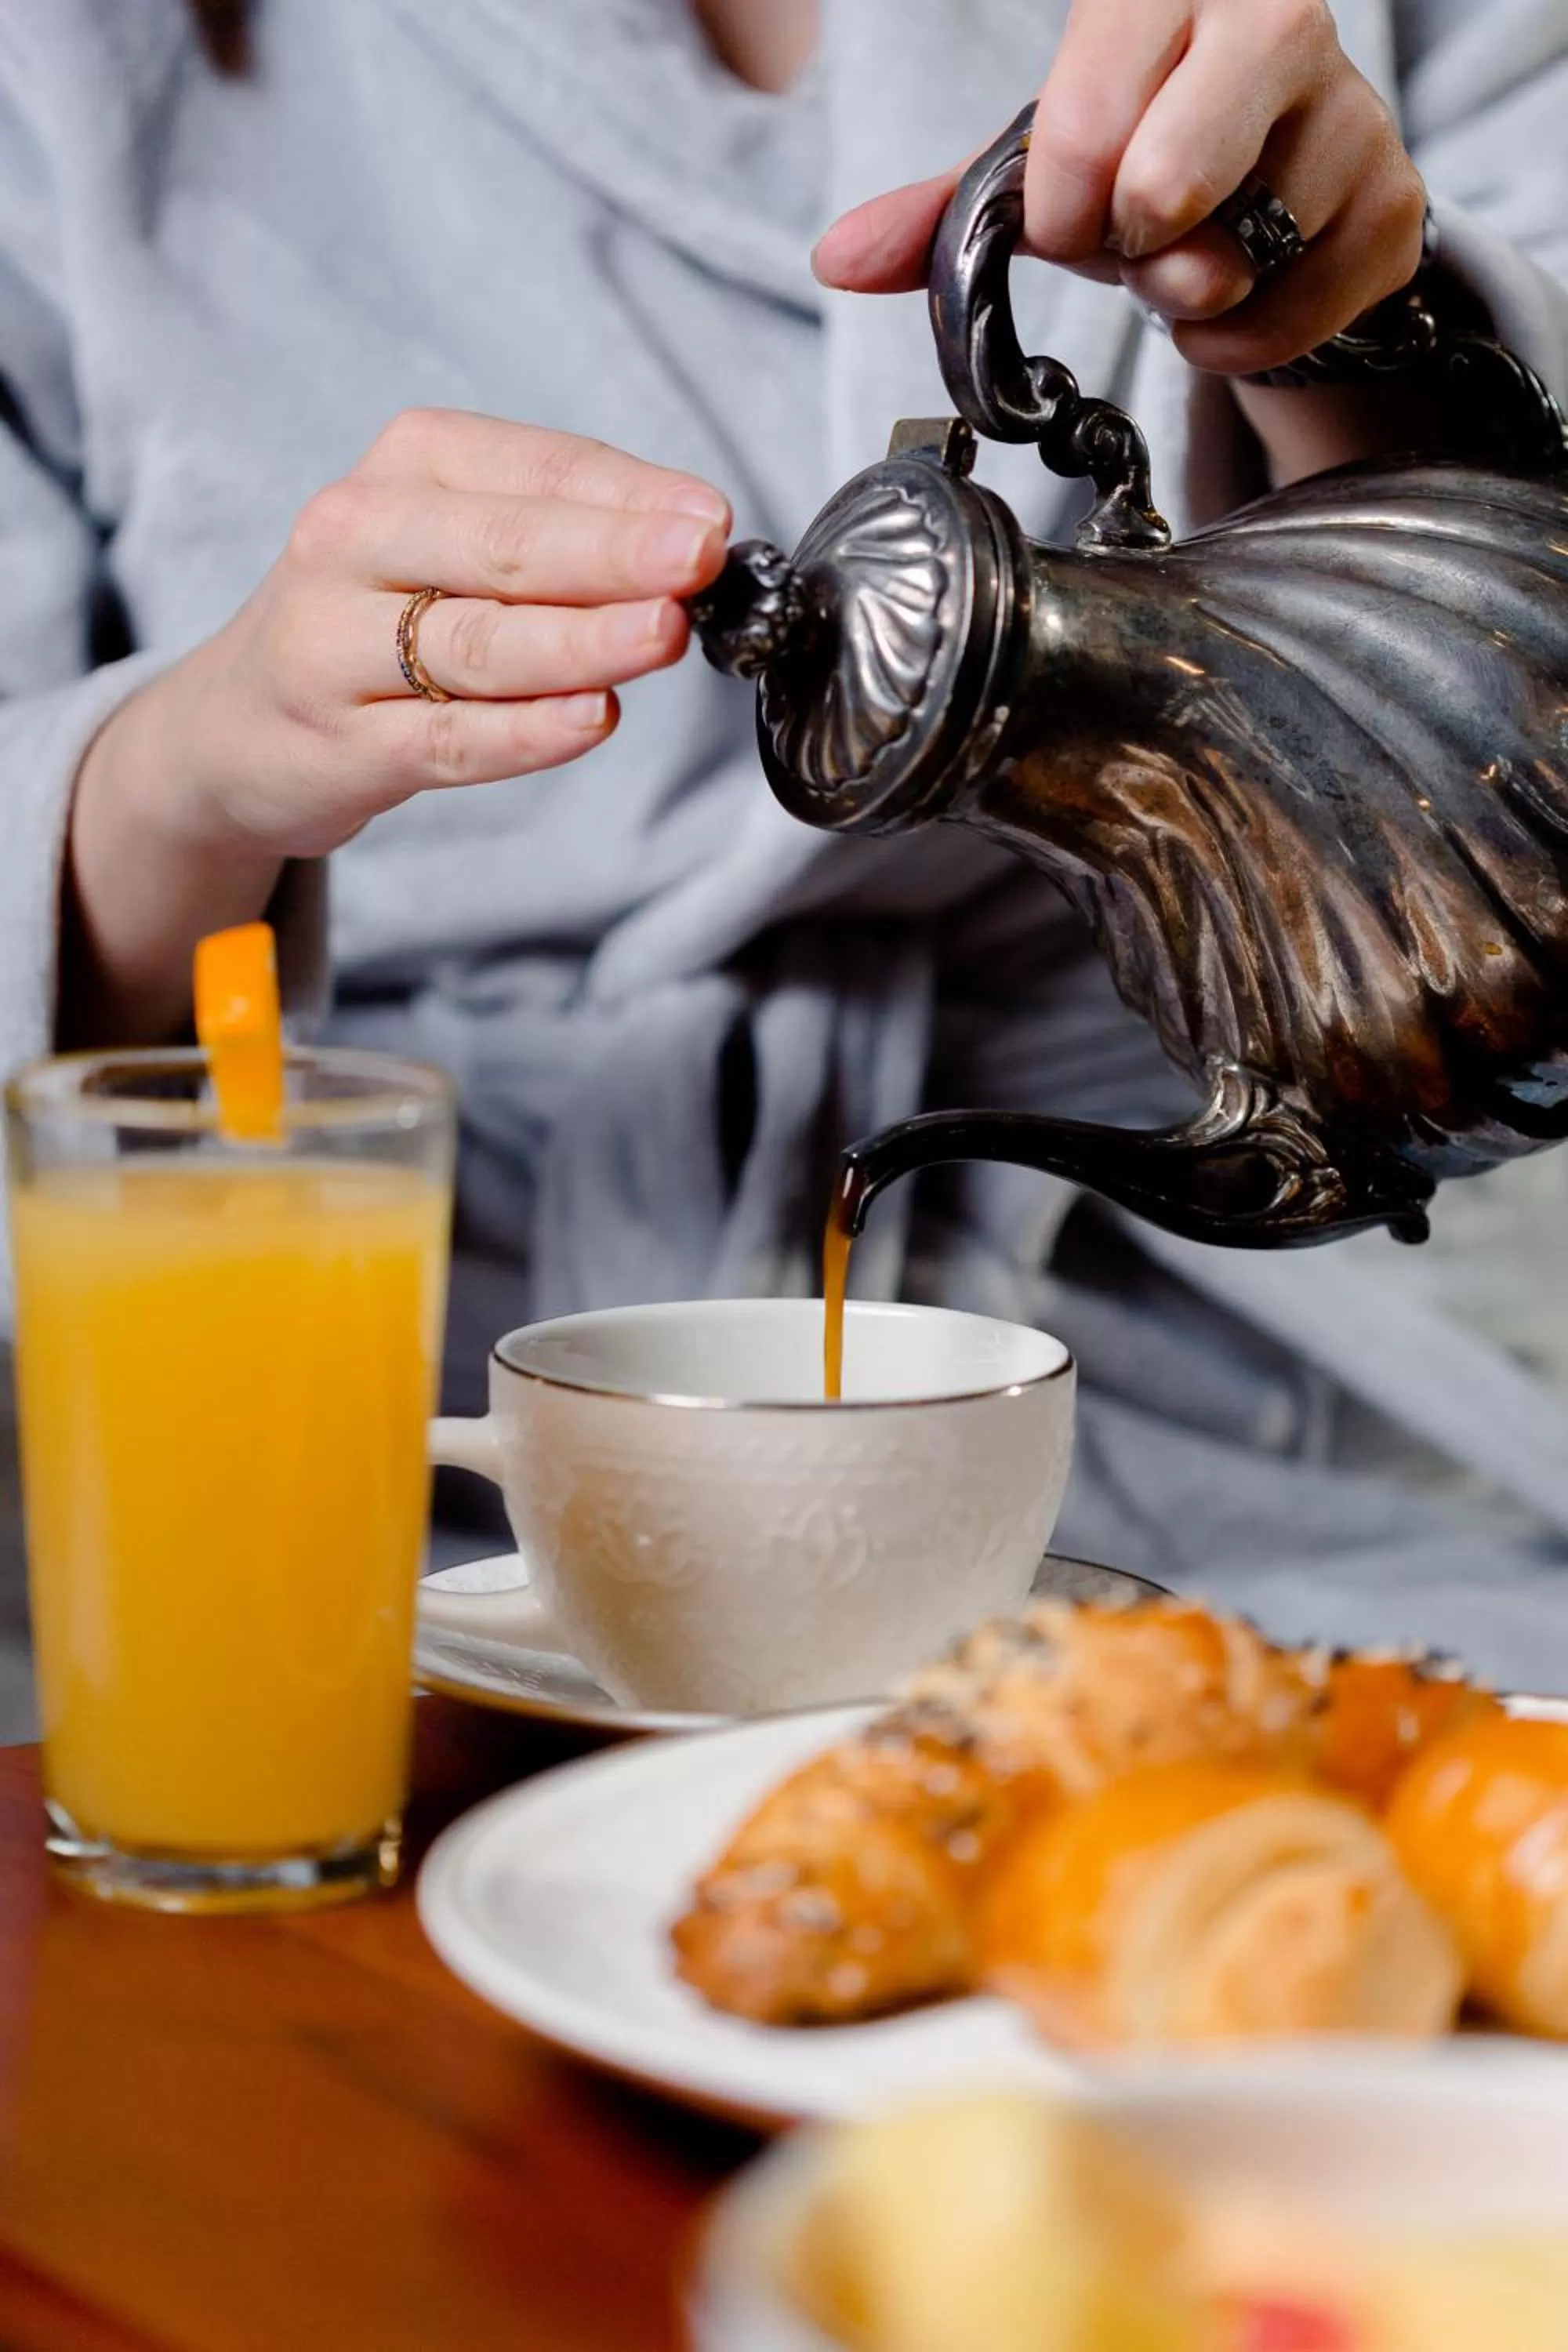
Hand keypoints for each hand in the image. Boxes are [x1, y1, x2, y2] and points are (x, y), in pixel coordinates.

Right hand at [141, 408, 731, 859]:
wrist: (239, 722)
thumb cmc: (380, 617)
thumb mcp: (457, 541)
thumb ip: (565, 535)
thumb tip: (693, 544)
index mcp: (406, 466)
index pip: (536, 470)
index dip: (629, 495)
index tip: (712, 519)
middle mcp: (355, 539)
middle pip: (504, 546)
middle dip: (611, 552)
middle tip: (698, 560)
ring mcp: (335, 644)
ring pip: (478, 643)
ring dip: (581, 639)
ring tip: (663, 634)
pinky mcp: (341, 743)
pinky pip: (448, 739)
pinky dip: (525, 732)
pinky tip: (592, 718)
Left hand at [812, 0, 1426, 376]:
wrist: (1277, 172)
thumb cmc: (1144, 146)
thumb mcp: (1041, 160)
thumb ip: (941, 209)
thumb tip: (836, 259)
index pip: (1084, 114)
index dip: (1059, 201)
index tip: (1067, 212)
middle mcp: (1278, 25)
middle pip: (1164, 188)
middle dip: (1123, 248)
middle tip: (1131, 237)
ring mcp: (1351, 117)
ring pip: (1225, 265)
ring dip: (1180, 297)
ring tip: (1189, 250)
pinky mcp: (1395, 207)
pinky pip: (1283, 322)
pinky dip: (1237, 340)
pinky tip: (1237, 290)